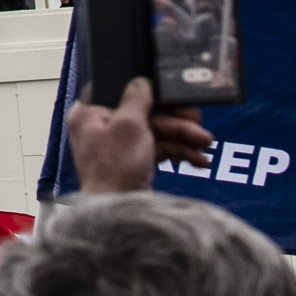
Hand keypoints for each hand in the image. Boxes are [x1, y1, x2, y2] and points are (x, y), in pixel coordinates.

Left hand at [66, 78, 215, 195]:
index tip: (171, 94)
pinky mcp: (131, 164)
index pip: (121, 92)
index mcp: (89, 114)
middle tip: (197, 122)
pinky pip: (157, 150)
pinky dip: (177, 153)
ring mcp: (117, 148)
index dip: (149, 92)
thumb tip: (141, 82)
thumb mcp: (129, 124)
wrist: (122, 213)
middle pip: (144, 114)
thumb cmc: (115, 171)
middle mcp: (100, 129)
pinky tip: (198, 159)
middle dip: (176, 120)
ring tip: (205, 143)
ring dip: (183, 137)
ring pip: (155, 133)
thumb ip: (137, 99)